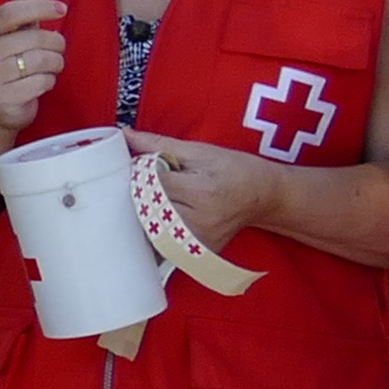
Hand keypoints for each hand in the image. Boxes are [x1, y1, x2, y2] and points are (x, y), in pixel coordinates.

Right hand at [0, 0, 69, 133]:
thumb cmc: (9, 65)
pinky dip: (49, 81)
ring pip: (40, 60)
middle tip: (56, 48)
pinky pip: (41, 82)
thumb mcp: (14, 34)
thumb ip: (25, 8)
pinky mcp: (2, 100)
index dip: (38, 7)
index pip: (9, 12)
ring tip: (50, 66)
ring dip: (55, 63)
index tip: (61, 9)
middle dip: (55, 43)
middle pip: (32, 38)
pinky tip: (41, 83)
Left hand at [134, 135, 278, 250]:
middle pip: (147, 208)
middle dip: (140, 195)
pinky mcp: (196, 253)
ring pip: (151, 229)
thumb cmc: (234, 170)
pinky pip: (163, 244)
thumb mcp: (199, 151)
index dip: (141, 174)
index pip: (151, 185)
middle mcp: (199, 221)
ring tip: (160, 200)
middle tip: (146, 184)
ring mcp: (198, 242)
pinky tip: (164, 218)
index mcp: (201, 192)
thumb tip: (125, 135)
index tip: (142, 168)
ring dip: (145, 214)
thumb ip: (158, 145)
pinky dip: (156, 231)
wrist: (263, 196)